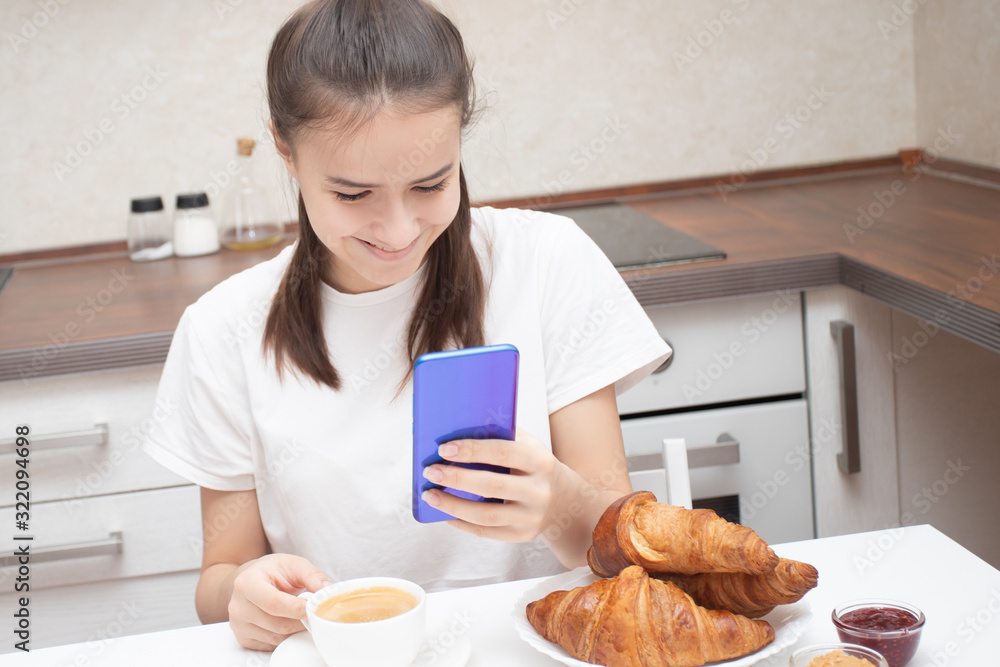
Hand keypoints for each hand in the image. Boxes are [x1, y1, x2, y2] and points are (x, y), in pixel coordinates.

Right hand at [227, 554, 330, 650]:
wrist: (251, 580)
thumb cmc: (272, 571)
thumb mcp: (293, 564)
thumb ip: (311, 575)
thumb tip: (325, 590)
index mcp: (247, 583)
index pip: (274, 603)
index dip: (297, 608)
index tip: (314, 607)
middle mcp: (238, 606)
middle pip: (277, 624)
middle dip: (301, 620)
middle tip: (314, 612)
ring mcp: (239, 625)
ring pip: (276, 637)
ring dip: (295, 629)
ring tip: (300, 614)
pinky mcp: (244, 639)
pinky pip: (271, 645)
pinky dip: (285, 637)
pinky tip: (288, 621)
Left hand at [421, 427, 571, 541]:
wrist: (566, 501)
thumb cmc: (536, 466)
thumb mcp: (529, 446)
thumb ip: (502, 435)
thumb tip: (460, 426)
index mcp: (540, 461)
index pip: (502, 452)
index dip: (472, 450)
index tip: (444, 449)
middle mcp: (539, 491)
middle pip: (491, 485)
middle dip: (456, 478)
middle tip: (431, 471)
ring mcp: (531, 516)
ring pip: (486, 515)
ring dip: (453, 506)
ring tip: (430, 495)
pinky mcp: (523, 535)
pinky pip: (487, 532)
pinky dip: (462, 524)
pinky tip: (445, 514)